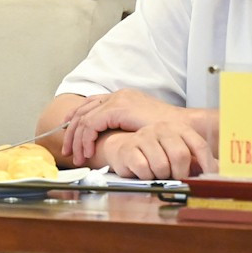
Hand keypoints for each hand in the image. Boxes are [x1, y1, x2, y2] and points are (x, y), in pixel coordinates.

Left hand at [65, 89, 191, 165]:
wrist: (183, 127)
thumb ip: (124, 127)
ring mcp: (117, 100)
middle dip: (72, 132)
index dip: (76, 120)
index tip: (70, 135)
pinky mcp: (118, 109)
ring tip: (77, 156)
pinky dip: (86, 139)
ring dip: (77, 139)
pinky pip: (92, 124)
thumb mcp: (140, 127)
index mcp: (122, 98)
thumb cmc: (167, 132)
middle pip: (83, 110)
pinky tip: (88, 152)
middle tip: (68, 150)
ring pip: (84, 118)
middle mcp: (117, 96)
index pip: (90, 105)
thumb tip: (110, 138)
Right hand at [93, 121, 210, 178]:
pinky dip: (147, 177)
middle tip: (176, 177)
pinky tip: (144, 172)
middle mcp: (162, 129)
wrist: (124, 150)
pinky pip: (144, 169)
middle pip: (180, 155)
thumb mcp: (178, 155)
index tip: (210, 177)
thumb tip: (218, 175)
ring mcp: (144, 136)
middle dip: (180, 173)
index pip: (199, 144)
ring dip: (161, 176)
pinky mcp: (129, 148)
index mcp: (178, 128)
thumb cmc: (156, 154)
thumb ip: (197, 163)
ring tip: (157, 173)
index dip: (207, 163)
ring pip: (161, 166)